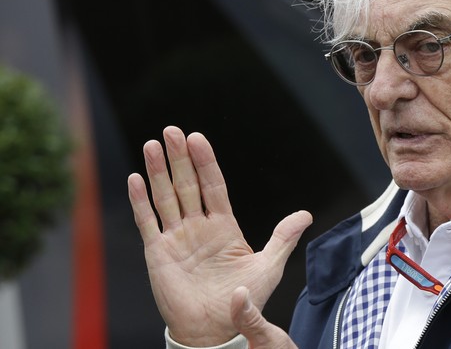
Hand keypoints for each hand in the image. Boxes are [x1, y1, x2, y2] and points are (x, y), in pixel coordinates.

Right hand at [127, 126, 311, 345]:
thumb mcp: (269, 266)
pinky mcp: (158, 253)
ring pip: (165, 197)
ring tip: (153, 144)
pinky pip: (148, 222)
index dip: (205, 161)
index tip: (198, 138)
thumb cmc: (244, 299)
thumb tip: (305, 214)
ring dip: (158, 171)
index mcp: (224, 225)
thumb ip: (283, 238)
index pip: (213, 185)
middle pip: (187, 183)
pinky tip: (136, 179)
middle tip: (172, 131)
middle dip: (179, 157)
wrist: (217, 330)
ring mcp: (177, 237)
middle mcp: (198, 226)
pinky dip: (141, 201)